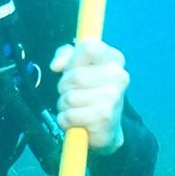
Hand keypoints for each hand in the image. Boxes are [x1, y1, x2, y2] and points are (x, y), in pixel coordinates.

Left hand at [51, 40, 128, 154]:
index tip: (71, 69)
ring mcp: (113, 96)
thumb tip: (56, 65)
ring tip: (74, 108)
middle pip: (74, 76)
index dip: (72, 61)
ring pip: (70, 97)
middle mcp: (118, 75)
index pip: (87, 48)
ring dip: (64, 105)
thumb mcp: (77, 66)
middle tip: (72, 94)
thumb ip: (65, 55)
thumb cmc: (89, 92)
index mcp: (114, 59)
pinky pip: (70, 115)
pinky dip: (65, 120)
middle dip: (64, 87)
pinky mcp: (105, 116)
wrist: (106, 127)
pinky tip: (75, 121)